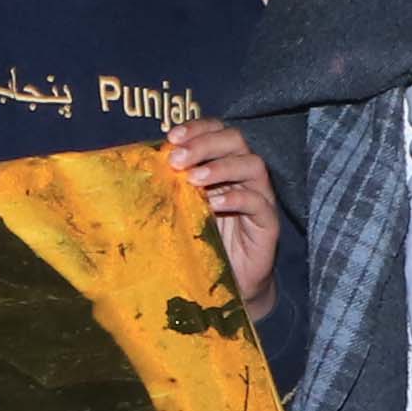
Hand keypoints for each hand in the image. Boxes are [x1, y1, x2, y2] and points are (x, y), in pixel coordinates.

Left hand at [160, 117, 280, 312]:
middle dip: (204, 144)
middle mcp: (245, 174)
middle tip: (178, 160)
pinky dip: (237, 198)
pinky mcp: (269, 223)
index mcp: (224, 163)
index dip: (197, 128)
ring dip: (220, 167)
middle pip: (236, 141)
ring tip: (194, 179)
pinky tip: (214, 204)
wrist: (230, 282)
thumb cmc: (203, 240)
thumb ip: (172, 185)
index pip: (217, 130)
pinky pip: (259, 203)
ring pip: (253, 166)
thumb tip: (142, 165)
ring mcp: (260, 197)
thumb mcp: (182, 207)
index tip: (171, 137)